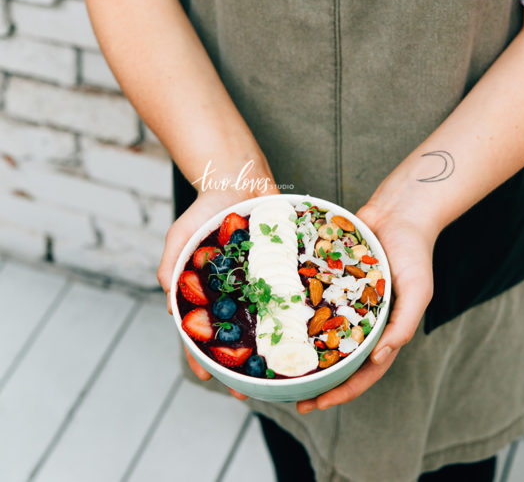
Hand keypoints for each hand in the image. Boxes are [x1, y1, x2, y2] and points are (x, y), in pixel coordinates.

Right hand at [159, 187, 276, 390]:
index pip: (202, 333)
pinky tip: (306, 332)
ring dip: (272, 347)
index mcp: (210, 293)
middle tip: (250, 389)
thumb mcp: (179, 238)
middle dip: (242, 365)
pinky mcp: (284, 271)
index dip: (203, 357)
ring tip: (280, 371)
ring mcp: (262, 284)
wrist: (238, 181)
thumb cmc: (204, 212)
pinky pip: (290, 294)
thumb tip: (172, 309)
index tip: (209, 379)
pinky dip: (296, 313)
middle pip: (239, 336)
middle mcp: (238, 294)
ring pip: (268, 321)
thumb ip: (172, 269)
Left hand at [296, 201, 436, 413]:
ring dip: (304, 354)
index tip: (318, 404)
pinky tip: (276, 323)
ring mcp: (344, 303)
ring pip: (321, 335)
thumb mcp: (418, 291)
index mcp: (385, 331)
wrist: (400, 211)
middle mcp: (362, 321)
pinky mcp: (330, 282)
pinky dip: (297, 316)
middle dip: (317, 382)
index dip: (343, 391)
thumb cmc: (415, 252)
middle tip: (291, 396)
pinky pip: (312, 303)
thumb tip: (379, 358)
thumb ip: (403, 325)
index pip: (364, 372)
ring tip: (279, 368)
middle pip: (338, 360)